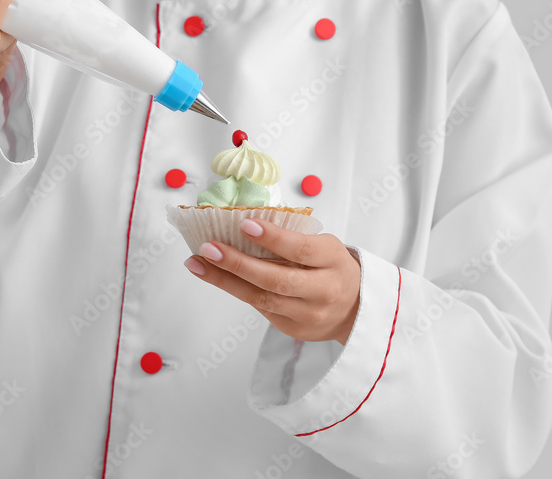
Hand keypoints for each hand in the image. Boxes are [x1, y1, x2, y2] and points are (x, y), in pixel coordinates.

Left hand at [184, 219, 361, 344]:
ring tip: (197, 263)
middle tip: (208, 247)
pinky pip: (260, 308)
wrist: (355, 309)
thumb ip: (293, 238)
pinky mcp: (293, 329)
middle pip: (276, 280)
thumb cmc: (331, 267)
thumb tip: (244, 223)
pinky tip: (214, 275)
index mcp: (334, 261)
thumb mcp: (324, 245)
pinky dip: (235, 290)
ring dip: (225, 280)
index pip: (302, 249)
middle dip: (238, 263)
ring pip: (261, 298)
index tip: (244, 224)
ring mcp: (308, 314)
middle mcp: (324, 290)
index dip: (273, 238)